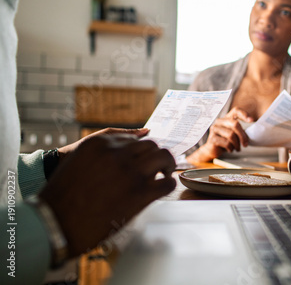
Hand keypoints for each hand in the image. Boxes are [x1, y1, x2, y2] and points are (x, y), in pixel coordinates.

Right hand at [38, 133, 175, 257]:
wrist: (56, 223)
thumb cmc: (65, 194)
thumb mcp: (78, 159)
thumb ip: (104, 147)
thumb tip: (142, 133)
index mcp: (100, 143)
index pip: (134, 139)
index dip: (142, 151)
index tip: (143, 160)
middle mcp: (117, 154)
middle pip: (151, 145)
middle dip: (155, 156)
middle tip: (157, 166)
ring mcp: (131, 172)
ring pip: (163, 157)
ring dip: (167, 165)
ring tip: (164, 174)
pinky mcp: (141, 193)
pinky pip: (167, 183)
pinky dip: (169, 185)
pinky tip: (163, 189)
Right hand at [187, 107, 252, 162]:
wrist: (211, 150)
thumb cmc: (225, 141)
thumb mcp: (233, 134)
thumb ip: (240, 130)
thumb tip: (254, 131)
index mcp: (226, 118)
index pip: (235, 110)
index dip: (244, 114)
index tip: (252, 120)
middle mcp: (219, 121)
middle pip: (235, 124)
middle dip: (243, 135)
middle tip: (246, 144)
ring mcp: (215, 129)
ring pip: (231, 135)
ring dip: (237, 144)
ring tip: (237, 148)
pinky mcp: (212, 138)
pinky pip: (226, 143)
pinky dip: (231, 148)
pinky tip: (230, 149)